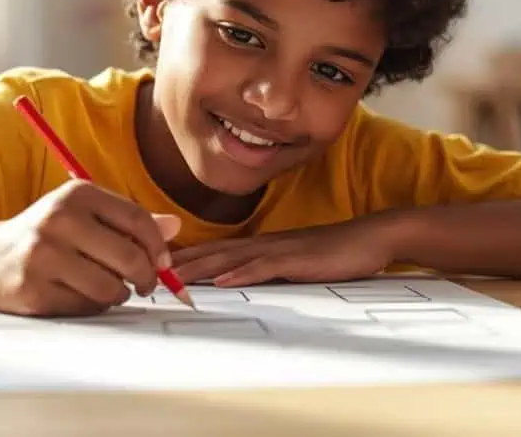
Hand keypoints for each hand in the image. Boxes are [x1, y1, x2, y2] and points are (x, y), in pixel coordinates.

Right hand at [0, 179, 180, 316]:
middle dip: (146, 277)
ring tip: (108, 288)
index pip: (138, 221)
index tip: (162, 262)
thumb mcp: (83, 215)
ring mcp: (43, 255)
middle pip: (129, 258)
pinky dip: (92, 306)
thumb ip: (128, 221)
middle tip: (144, 284)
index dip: (158, 247)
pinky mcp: (34, 290)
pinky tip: (78, 294)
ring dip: (118, 294)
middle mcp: (59, 219)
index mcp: (77, 194)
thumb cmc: (45, 235)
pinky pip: (86, 307)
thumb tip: (175, 226)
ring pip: (110, 288)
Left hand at [171, 214, 407, 287]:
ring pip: (231, 258)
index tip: (155, 267)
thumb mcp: (296, 264)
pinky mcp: (298, 259)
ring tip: (171, 278)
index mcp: (262, 245)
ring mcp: (280, 250)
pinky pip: (265, 267)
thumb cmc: (336, 253)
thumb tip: (243, 283)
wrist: (373, 237)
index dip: (185, 258)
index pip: (215, 251)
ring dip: (200, 268)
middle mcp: (264, 244)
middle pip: (213, 252)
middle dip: (180, 262)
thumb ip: (270, 270)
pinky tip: (222, 281)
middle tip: (147, 272)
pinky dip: (241, 273)